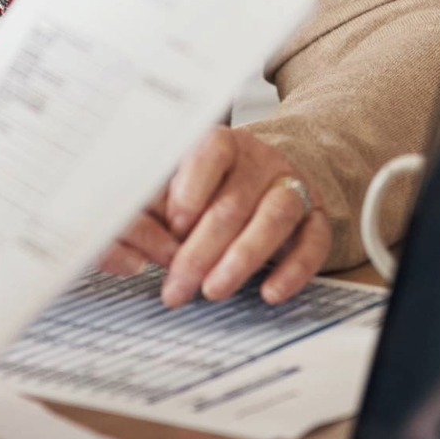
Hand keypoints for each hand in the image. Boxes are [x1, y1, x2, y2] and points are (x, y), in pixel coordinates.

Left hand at [104, 128, 330, 307]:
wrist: (276, 171)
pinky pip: (313, 242)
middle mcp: (260, 162)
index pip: (211, 153)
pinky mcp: (317, 218)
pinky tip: (270, 293)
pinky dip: (293, 270)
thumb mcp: (179, 185)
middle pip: (234, 201)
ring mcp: (293, 187)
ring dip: (243, 257)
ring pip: (275, 216)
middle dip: (202, 249)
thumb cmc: (214, 186)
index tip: (173, 223)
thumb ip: (154, 206)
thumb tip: (122, 236)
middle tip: (178, 285)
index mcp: (223, 145)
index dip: (192, 187)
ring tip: (214, 290)